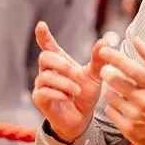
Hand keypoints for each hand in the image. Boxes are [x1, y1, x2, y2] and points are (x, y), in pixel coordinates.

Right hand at [32, 21, 107, 142]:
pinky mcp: (39, 100)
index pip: (48, 46)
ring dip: (64, 83)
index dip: (43, 36)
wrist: (82, 119)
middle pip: (44, 57)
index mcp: (59, 63)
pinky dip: (58, 94)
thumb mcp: (95, 76)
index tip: (41, 25)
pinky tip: (68, 98)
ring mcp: (41, 85)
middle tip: (77, 74)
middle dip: (62, 65)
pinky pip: (43, 92)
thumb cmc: (85, 95)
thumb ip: (99, 59)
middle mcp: (47, 71)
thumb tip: (105, 40)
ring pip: (45, 77)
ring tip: (77, 91)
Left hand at [98, 36, 144, 144]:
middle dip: (107, 73)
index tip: (104, 51)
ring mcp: (136, 116)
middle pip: (116, 81)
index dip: (116, 58)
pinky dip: (112, 106)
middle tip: (106, 71)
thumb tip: (136, 39)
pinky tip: (121, 106)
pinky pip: (110, 111)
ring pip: (110, 96)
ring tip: (119, 92)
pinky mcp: (128, 129)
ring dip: (111, 91)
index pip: (132, 69)